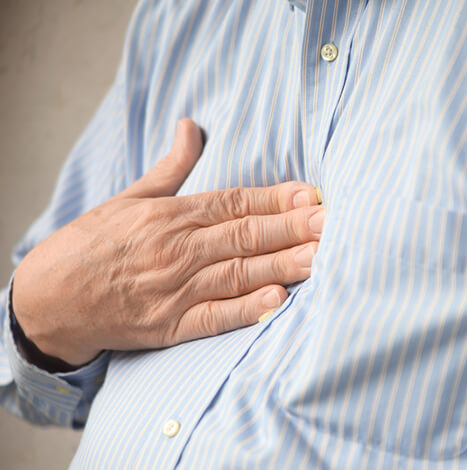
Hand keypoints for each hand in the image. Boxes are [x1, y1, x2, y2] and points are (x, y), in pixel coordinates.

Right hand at [12, 119, 323, 366]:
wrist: (48, 299)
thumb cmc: (91, 244)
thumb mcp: (129, 197)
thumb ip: (170, 166)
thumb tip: (191, 126)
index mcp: (169, 216)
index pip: (234, 203)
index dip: (275, 199)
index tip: (310, 195)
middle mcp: (176, 250)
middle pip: (244, 235)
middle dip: (292, 228)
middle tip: (331, 222)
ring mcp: (173, 289)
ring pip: (237, 272)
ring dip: (281, 264)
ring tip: (320, 256)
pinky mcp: (168, 326)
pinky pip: (213, 317)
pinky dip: (245, 309)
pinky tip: (276, 299)